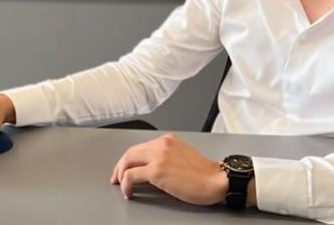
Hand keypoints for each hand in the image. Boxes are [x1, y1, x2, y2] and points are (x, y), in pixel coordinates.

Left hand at [110, 133, 227, 205]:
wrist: (217, 180)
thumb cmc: (205, 174)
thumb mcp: (183, 157)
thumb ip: (167, 158)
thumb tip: (150, 171)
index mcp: (168, 140)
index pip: (141, 147)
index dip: (129, 159)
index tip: (124, 168)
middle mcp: (162, 144)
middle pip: (130, 152)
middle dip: (120, 166)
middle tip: (116, 178)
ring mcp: (158, 156)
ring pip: (128, 162)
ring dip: (121, 175)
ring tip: (121, 186)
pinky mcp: (157, 171)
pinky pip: (131, 176)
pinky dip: (126, 185)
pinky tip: (129, 192)